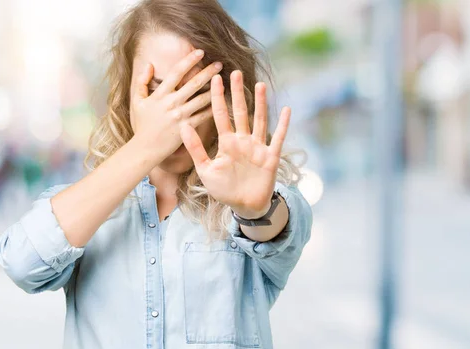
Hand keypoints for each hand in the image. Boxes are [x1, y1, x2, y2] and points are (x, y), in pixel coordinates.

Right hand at [129, 49, 222, 160]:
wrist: (145, 149)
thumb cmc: (142, 125)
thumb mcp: (137, 101)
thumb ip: (142, 81)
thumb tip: (149, 64)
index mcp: (160, 94)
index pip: (177, 72)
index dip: (189, 60)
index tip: (200, 51)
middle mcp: (172, 103)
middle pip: (194, 83)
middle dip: (208, 72)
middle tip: (220, 64)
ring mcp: (180, 116)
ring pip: (202, 99)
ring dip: (215, 89)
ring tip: (226, 81)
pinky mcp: (187, 128)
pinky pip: (204, 116)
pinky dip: (214, 108)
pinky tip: (223, 102)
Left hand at [180, 70, 290, 218]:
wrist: (244, 207)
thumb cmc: (224, 189)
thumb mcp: (205, 169)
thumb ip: (195, 148)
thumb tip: (183, 125)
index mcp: (226, 142)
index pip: (220, 115)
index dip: (217, 97)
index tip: (214, 79)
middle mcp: (242, 141)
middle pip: (240, 112)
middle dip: (238, 93)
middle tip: (235, 72)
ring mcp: (257, 147)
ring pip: (259, 120)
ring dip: (261, 103)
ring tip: (260, 85)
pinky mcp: (270, 157)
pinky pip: (277, 138)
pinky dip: (282, 125)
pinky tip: (286, 109)